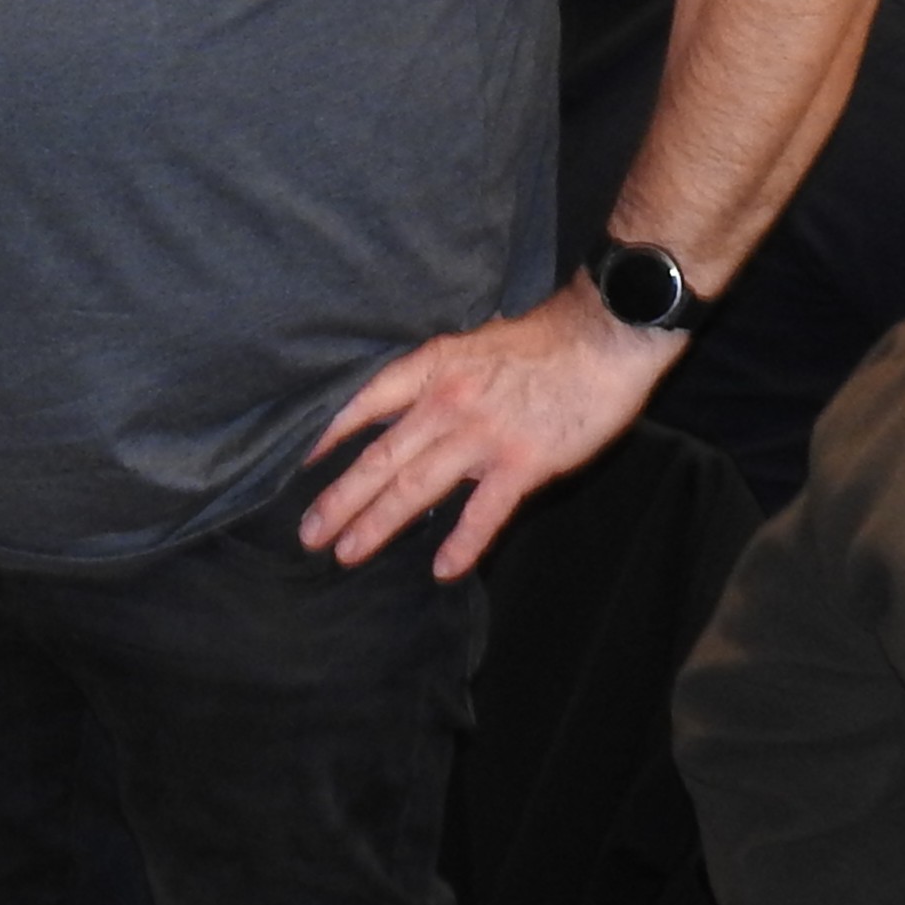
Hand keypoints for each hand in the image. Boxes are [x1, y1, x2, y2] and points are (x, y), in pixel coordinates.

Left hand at [297, 280, 676, 580]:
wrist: (602, 336)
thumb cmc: (539, 341)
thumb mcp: (470, 345)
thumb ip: (438, 378)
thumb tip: (405, 407)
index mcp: (432, 368)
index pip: (364, 404)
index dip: (329, 437)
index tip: (302, 466)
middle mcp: (447, 403)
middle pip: (380, 457)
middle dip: (340, 498)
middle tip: (307, 533)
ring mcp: (482, 435)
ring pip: (416, 487)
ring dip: (377, 523)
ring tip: (345, 552)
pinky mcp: (523, 463)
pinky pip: (485, 512)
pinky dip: (463, 543)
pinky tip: (442, 569)